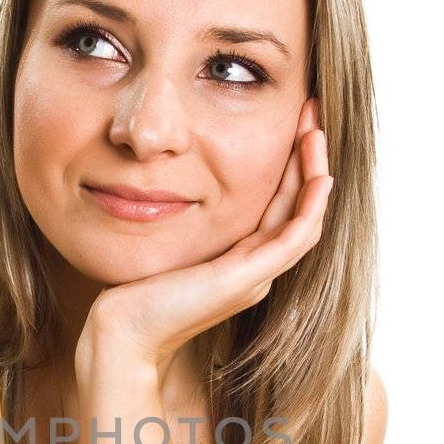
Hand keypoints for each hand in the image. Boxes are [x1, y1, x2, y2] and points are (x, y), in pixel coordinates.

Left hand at [78, 98, 332, 373]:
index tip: (290, 122)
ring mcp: (255, 275)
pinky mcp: (248, 278)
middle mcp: (256, 268)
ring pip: (305, 218)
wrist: (124, 331)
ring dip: (315, 172)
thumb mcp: (166, 243)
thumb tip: (168, 178)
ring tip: (315, 129)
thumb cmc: (134, 291)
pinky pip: (297, 238)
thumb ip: (180, 219)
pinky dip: (312, 206)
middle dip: (307, 156)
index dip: (290, 163)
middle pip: (298, 206)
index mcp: (240, 260)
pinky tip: (319, 176)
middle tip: (311, 111)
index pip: (280, 205)